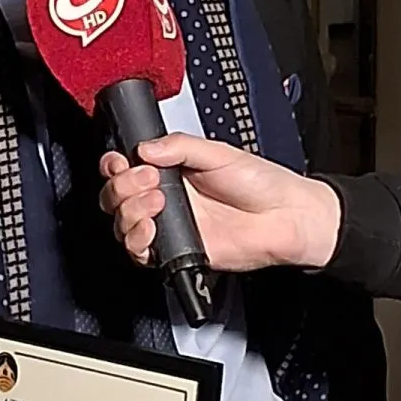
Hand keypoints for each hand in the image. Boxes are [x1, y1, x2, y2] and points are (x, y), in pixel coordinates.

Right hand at [99, 133, 342, 271]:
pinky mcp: (176, 252)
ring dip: (129, 213)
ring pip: (122, 224)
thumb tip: (145, 149)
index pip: (125, 168)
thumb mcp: (218, 153)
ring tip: (156, 204)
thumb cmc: (261, 183)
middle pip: (115, 197)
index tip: (121, 162)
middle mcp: (164, 198)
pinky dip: (137, 241)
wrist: (286, 217)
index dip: (114, 166)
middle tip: (147, 180)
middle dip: (121, 187)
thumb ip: (179, 146)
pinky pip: (140, 253)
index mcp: (170, 170)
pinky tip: (152, 229)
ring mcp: (168, 226)